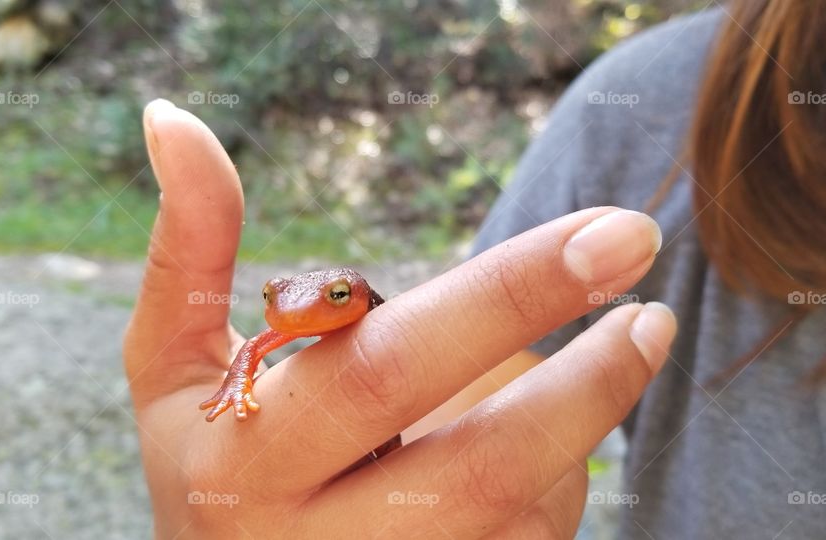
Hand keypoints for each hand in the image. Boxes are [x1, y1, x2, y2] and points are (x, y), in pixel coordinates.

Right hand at [123, 99, 675, 538]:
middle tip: (652, 312)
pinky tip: (541, 452)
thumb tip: (174, 119)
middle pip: (481, 465)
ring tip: (583, 371)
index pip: (387, 367)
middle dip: (587, 384)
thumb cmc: (211, 458)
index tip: (607, 236)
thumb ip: (189, 251)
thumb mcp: (172, 365)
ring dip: (572, 436)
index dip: (506, 296)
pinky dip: (558, 492)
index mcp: (244, 463)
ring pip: (520, 518)